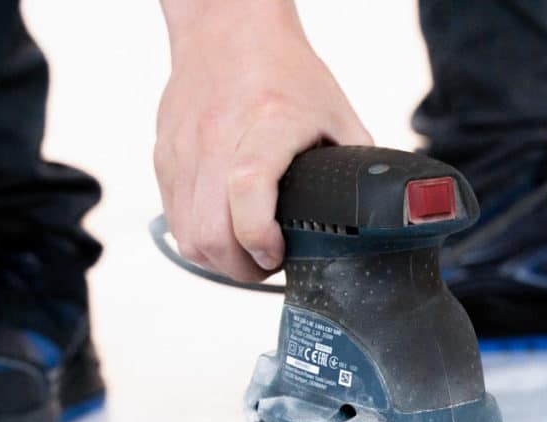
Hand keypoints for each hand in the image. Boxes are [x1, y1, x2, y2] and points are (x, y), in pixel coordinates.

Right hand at [154, 0, 371, 280]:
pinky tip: (224, 231)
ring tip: (246, 252)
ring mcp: (185, 150)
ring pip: (186, 235)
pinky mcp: (165, 157)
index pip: (248, 189)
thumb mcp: (338, 115)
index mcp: (268, 124)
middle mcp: (217, 138)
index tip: (279, 254)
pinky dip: (197, 237)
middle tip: (268, 264)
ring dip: (217, 259)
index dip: (260, 238)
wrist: (228, 29)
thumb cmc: (285, 72)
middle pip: (209, 232)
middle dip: (241, 268)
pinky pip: (173, 218)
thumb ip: (358, 164)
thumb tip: (381, 209)